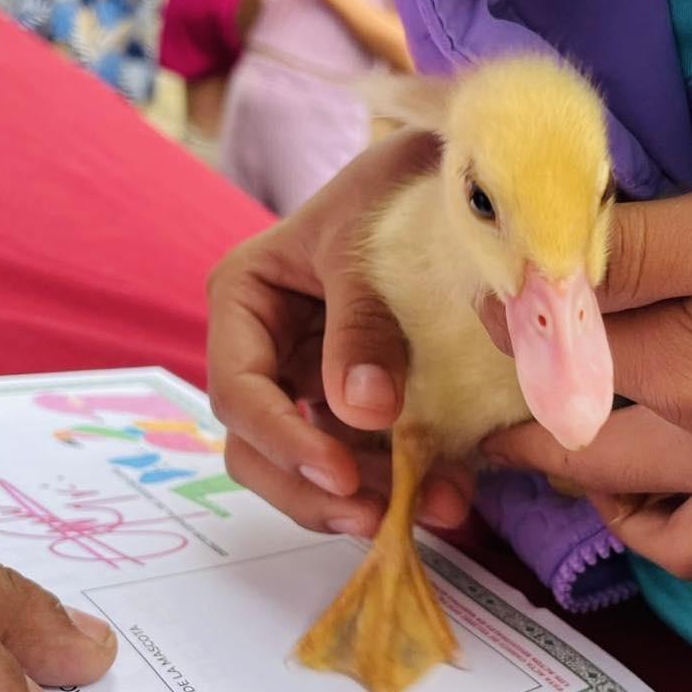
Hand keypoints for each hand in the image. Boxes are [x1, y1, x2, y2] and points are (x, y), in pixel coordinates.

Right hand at [207, 130, 474, 535]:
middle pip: (258, 448)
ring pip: (314, 466)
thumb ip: (362, 324)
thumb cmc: (391, 188)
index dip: (282, 441)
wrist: (453, 173)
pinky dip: (406, 481)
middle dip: (314, 491)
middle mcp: (269, 351)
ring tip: (440, 509)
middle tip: (377, 518)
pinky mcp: (362, 402)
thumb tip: (364, 413)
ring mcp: (314, 380)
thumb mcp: (367, 246)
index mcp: (244, 301)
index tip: (340, 477)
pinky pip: (370, 457)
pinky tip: (453, 493)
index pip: (238, 391)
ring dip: (369, 499)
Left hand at [482, 166, 691, 577]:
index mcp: (689, 375)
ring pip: (638, 519)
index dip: (507, 314)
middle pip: (576, 449)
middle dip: (514, 429)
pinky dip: (669, 531)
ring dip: (582, 492)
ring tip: (560, 459)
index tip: (478, 294)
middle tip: (480, 414)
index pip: (557, 347)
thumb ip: (653, 246)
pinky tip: (672, 496)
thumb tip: (546, 254)